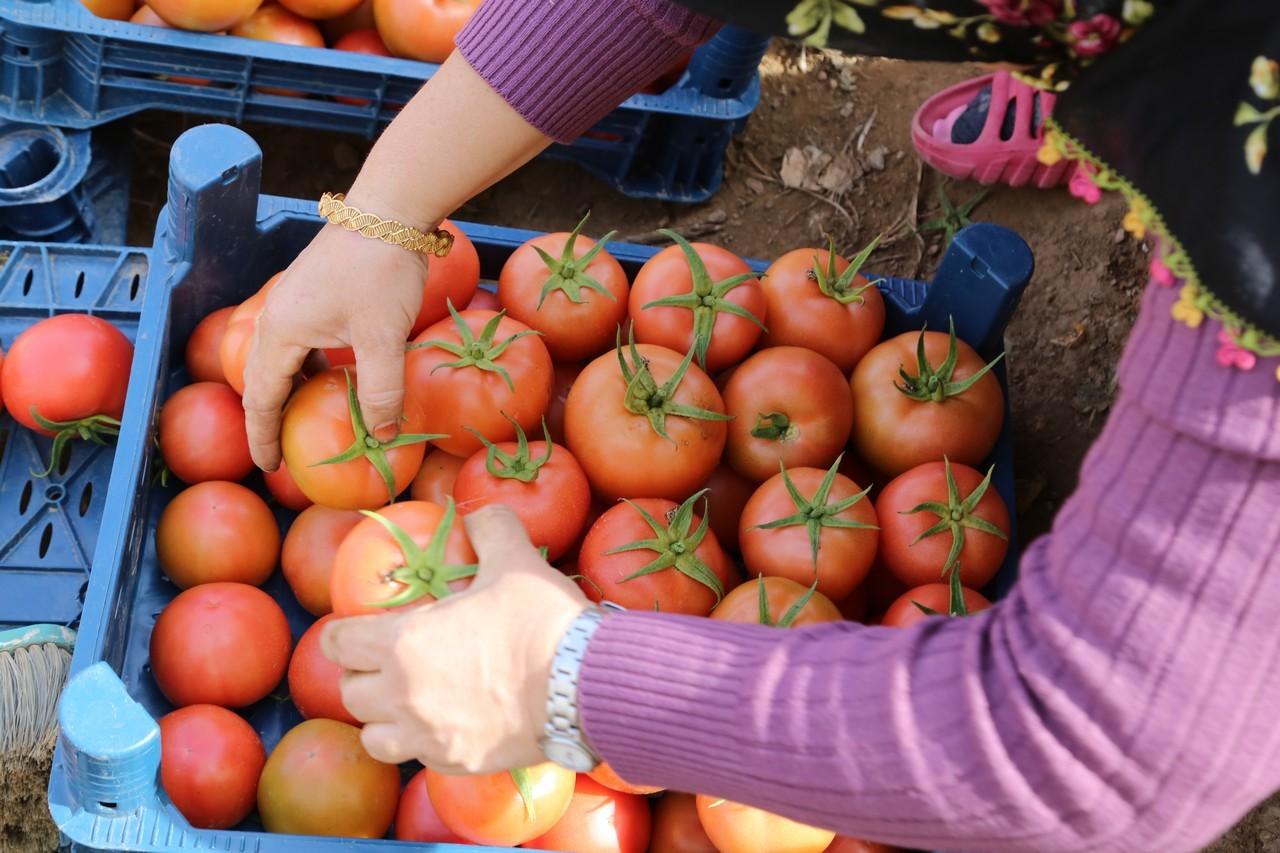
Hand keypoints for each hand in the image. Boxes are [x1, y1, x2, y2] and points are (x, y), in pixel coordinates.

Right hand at [242, 224, 425, 470]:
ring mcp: (293, 303)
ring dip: (290, 393)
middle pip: (263, 380)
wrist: (390, 210)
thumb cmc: (381, 271)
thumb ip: (382, 391)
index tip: (270, 469)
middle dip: (270, 419)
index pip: (261, 398)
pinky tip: (332, 380)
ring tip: (305, 423)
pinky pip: (300, 342)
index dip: (264, 436)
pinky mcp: (314, 293)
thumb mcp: (384, 337)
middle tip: (282, 455)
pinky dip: (308, 369)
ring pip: (281, 360)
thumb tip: (384, 438)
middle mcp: (276, 317)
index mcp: (280, 332)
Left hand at [320, 504, 590, 772]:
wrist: (582, 685)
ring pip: (373, 736)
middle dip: (361, 675)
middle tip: (385, 661)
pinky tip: (446, 724)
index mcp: (401, 643)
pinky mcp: (456, 762)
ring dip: (382, 718)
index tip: (354, 627)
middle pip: (349, 693)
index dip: (342, 632)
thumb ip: (491, 528)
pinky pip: (418, 758)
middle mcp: (402, 696)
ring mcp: (427, 736)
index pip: (337, 642)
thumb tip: (481, 514)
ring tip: (405, 702)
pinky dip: (421, 742)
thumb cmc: (540, 620)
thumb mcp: (515, 560)